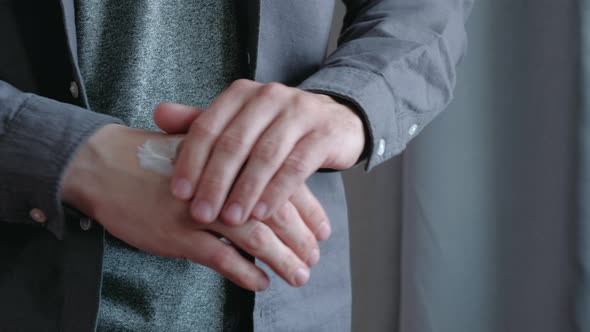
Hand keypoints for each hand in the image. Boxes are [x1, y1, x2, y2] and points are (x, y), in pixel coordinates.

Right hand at [61, 124, 318, 289]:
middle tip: (313, 257)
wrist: (105, 163)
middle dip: (301, 239)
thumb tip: (272, 192)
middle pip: (276, 213)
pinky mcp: (178, 234)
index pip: (283, 185)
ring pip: (256, 237)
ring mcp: (201, 209)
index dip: (308, 211)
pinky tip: (260, 282)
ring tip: (298, 275)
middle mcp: (222, 182)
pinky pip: (221, 258)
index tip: (322, 231)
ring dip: (282, 260)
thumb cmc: (156, 158)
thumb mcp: (202, 150)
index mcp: (233, 159)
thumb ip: (236, 167)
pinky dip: (245, 271)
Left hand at [154, 102, 332, 241]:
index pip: (208, 126)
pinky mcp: (323, 133)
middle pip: (235, 143)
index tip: (179, 193)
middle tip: (201, 214)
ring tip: (230, 220)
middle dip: (215, 182)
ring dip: (245, 191)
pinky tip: (263, 214)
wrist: (334, 120)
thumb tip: (158, 114)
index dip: (191, 161)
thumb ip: (202, 121)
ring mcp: (299, 113)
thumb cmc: (277, 127)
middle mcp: (269, 97)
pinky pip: (296, 166)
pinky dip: (277, 192)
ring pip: (265, 156)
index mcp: (242, 93)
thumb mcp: (240, 123)